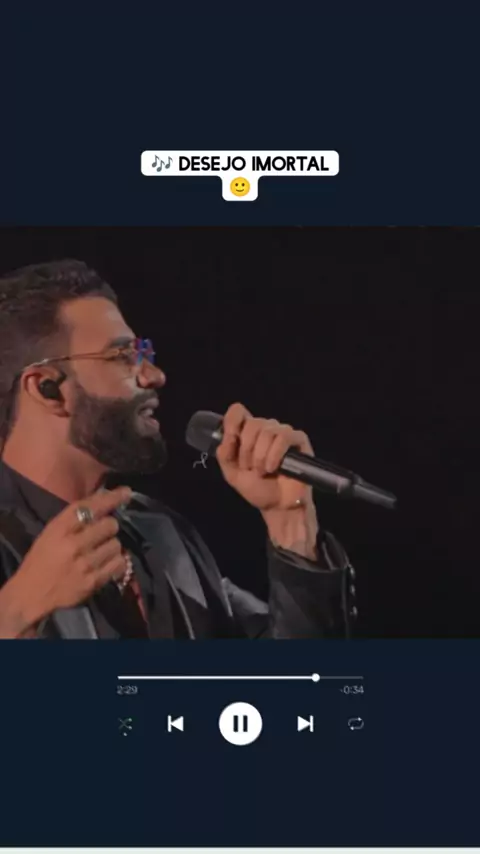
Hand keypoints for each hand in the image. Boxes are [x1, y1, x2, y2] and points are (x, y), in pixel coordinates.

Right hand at [1, 486, 131, 636]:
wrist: (30, 595)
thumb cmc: (40, 561)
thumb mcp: (50, 533)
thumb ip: (74, 519)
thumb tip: (103, 501)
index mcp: (59, 529)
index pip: (90, 507)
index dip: (111, 498)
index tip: (126, 493)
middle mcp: (73, 544)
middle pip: (110, 525)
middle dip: (110, 527)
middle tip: (103, 533)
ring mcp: (84, 564)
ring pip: (116, 544)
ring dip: (112, 546)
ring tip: (101, 552)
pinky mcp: (93, 581)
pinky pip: (118, 564)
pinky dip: (116, 562)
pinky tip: (107, 564)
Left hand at [216, 404, 318, 558]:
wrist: (277, 507)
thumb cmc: (257, 489)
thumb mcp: (232, 473)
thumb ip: (225, 454)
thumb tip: (227, 437)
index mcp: (248, 433)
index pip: (238, 412)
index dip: (232, 421)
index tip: (230, 438)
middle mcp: (266, 429)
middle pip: (252, 423)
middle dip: (247, 449)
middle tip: (249, 467)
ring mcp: (283, 433)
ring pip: (267, 431)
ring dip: (260, 455)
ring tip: (262, 472)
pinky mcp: (299, 440)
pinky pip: (284, 437)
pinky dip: (275, 453)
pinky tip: (273, 468)